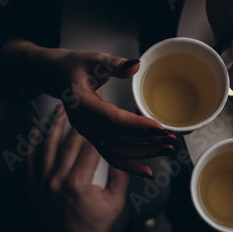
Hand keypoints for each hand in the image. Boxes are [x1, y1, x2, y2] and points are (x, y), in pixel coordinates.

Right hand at [0, 39, 178, 176]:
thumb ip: (115, 64)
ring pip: (117, 151)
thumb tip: (136, 65)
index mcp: (81, 104)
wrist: (60, 78)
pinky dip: (130, 166)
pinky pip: (113, 157)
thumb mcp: (95, 59)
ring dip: (144, 153)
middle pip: (118, 138)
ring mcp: (89, 134)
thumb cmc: (77, 67)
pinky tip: (148, 172)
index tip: (159, 128)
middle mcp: (84, 124)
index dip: (136, 126)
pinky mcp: (95, 139)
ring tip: (168, 150)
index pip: (112, 119)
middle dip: (147, 141)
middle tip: (172, 140)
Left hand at [27, 106, 129, 231]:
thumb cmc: (93, 226)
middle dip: (79, 124)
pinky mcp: (32, 187)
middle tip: (84, 109)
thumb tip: (123, 154)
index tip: (104, 121)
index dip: (99, 133)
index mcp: (79, 184)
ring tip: (60, 110)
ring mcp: (41, 183)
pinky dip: (32, 144)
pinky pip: (30, 161)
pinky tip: (35, 130)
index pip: (90, 149)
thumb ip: (120, 177)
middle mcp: (57, 181)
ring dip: (54, 127)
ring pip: (46, 147)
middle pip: (69, 143)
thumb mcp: (115, 203)